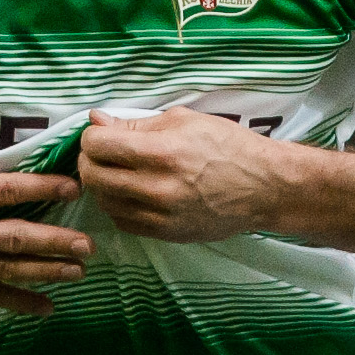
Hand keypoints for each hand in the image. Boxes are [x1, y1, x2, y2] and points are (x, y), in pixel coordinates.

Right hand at [0, 88, 91, 313]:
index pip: (7, 192)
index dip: (43, 189)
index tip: (73, 188)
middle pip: (16, 238)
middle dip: (55, 243)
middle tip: (88, 245)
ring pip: (7, 270)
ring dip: (45, 272)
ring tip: (78, 272)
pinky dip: (17, 302)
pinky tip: (45, 307)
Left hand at [78, 108, 289, 241]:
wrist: (263, 187)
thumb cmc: (228, 146)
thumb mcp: (185, 121)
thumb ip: (137, 124)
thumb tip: (97, 121)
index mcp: (163, 152)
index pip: (99, 145)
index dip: (93, 136)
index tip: (102, 134)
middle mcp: (158, 187)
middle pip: (93, 176)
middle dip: (90, 160)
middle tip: (104, 152)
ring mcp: (160, 215)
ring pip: (103, 201)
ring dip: (102, 184)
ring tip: (119, 171)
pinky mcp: (164, 233)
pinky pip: (122, 221)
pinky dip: (118, 205)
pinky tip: (132, 191)